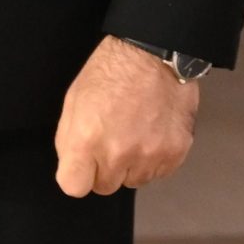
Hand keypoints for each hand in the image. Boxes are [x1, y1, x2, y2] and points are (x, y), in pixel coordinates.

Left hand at [53, 35, 200, 195]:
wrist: (153, 56)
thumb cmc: (110, 71)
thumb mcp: (73, 100)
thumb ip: (69, 140)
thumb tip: (72, 165)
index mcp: (87, 139)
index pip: (74, 186)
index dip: (76, 176)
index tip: (81, 166)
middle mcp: (118, 153)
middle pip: (105, 187)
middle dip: (103, 169)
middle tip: (109, 140)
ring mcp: (149, 156)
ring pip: (133, 181)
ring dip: (130, 165)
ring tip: (131, 132)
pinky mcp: (175, 154)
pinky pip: (158, 173)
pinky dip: (153, 159)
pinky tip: (149, 133)